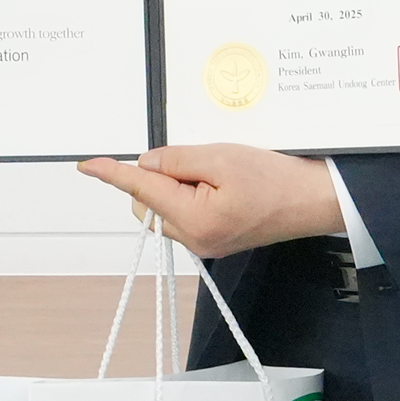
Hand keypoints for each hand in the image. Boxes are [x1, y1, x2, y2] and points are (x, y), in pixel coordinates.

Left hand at [76, 143, 344, 257]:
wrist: (311, 201)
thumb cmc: (275, 179)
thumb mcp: (223, 157)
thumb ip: (177, 161)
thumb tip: (146, 163)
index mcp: (193, 219)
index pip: (141, 189)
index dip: (113, 173)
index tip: (88, 165)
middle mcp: (193, 239)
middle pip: (147, 202)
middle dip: (157, 177)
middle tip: (198, 161)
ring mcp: (202, 243)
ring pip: (163, 209)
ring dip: (174, 186)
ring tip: (214, 174)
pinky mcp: (211, 239)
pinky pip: (181, 214)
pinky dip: (187, 195)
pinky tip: (218, 184)